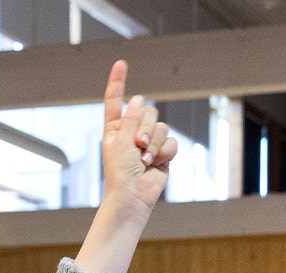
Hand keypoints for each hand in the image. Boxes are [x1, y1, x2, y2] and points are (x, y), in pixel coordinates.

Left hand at [74, 61, 178, 272]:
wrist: (133, 196)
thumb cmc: (120, 172)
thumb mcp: (121, 141)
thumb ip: (132, 119)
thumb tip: (139, 98)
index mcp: (115, 128)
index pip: (115, 100)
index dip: (118, 82)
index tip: (121, 63)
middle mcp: (131, 132)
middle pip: (146, 111)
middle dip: (145, 126)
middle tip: (138, 145)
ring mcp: (148, 142)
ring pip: (161, 126)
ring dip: (155, 142)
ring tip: (146, 158)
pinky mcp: (163, 153)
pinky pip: (171, 141)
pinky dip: (164, 152)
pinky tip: (155, 163)